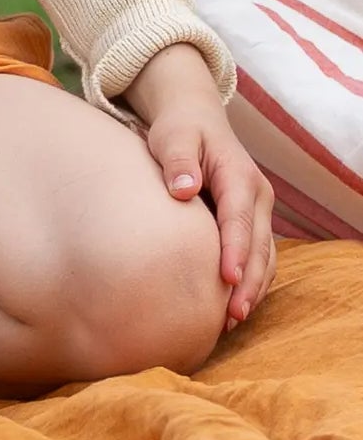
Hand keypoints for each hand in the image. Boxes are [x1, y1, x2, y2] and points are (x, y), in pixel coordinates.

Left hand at [127, 44, 275, 326]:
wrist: (195, 118)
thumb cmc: (180, 129)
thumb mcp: (173, 136)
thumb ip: (178, 160)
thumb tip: (184, 188)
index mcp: (239, 175)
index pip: (240, 219)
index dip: (236, 251)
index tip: (227, 279)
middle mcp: (258, 196)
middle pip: (259, 246)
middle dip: (249, 282)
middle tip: (232, 315)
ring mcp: (258, 211)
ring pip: (264, 256)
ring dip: (253, 288)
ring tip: (232, 320)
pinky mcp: (252, 221)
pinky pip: (258, 256)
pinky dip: (250, 280)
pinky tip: (232, 305)